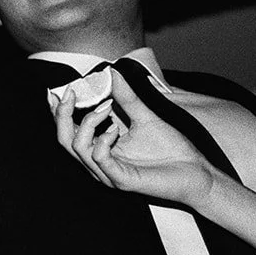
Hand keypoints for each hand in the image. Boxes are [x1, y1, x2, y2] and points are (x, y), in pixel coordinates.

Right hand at [53, 69, 216, 207]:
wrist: (196, 173)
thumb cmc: (172, 150)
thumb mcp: (145, 117)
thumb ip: (126, 98)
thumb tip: (112, 74)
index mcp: (100, 149)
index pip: (69, 131)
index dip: (59, 112)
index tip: (62, 90)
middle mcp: (98, 162)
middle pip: (64, 139)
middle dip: (61, 114)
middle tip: (71, 94)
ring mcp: (107, 173)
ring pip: (77, 147)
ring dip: (88, 123)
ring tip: (106, 108)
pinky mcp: (121, 180)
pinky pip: (99, 159)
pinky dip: (102, 140)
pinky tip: (115, 129)